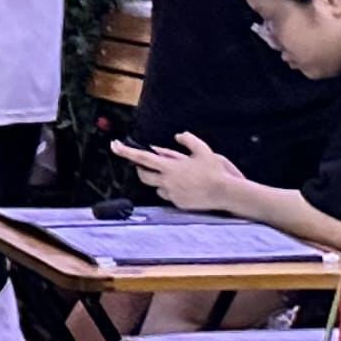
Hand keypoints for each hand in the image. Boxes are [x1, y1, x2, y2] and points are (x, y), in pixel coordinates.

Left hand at [112, 132, 252, 217]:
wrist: (226, 192)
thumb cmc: (215, 170)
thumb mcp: (202, 150)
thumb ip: (187, 140)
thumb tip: (177, 135)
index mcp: (170, 166)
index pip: (142, 157)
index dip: (126, 151)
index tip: (114, 145)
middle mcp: (167, 181)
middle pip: (143, 175)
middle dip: (141, 169)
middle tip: (146, 164)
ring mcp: (172, 194)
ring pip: (157, 187)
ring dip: (161, 180)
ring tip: (179, 176)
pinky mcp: (178, 204)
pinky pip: (169, 196)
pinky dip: (173, 190)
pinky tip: (187, 187)